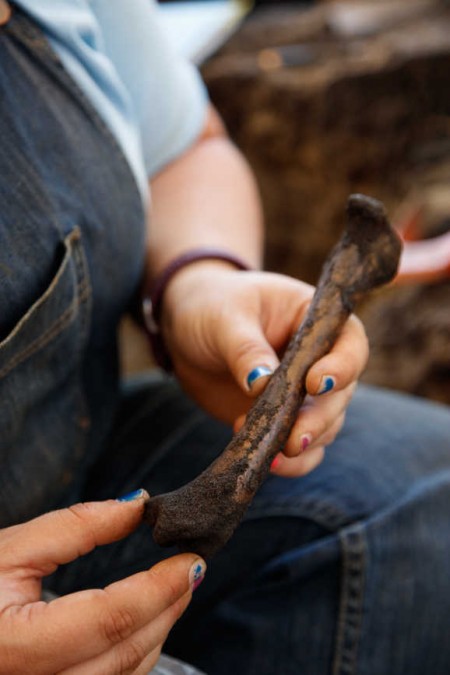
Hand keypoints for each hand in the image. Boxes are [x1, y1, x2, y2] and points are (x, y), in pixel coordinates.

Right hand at [0, 493, 205, 673]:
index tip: (193, 559)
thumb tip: (138, 504)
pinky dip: (134, 658)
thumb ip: (75, 526)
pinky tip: (144, 624)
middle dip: (167, 609)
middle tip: (192, 569)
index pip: (106, 621)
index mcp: (8, 648)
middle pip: (121, 656)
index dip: (158, 588)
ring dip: (157, 634)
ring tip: (174, 590)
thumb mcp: (9, 548)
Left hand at [162, 264, 368, 476]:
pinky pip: (301, 449)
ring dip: (304, 445)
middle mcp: (320, 359)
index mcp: (316, 320)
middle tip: (294, 439)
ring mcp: (303, 394)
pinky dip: (290, 463)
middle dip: (319, 419)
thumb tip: (261, 383)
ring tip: (270, 454)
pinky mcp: (283, 420)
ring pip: (325, 426)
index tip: (315, 384)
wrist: (186, 330)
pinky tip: (265, 461)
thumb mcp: (224, 318)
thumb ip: (245, 348)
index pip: (349, 343)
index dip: (341, 367)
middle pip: (341, 394)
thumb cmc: (211, 307)